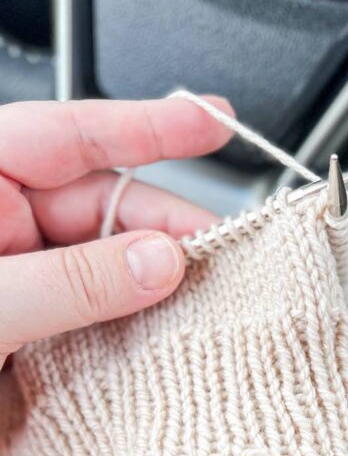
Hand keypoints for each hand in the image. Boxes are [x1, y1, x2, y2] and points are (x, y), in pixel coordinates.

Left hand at [0, 95, 234, 369]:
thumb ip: (72, 280)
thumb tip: (159, 261)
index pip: (70, 135)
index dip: (149, 124)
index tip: (213, 123)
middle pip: (101, 205)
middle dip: (164, 229)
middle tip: (219, 258)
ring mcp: (12, 270)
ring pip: (103, 261)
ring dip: (151, 284)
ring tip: (198, 302)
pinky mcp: (25, 319)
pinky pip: (91, 307)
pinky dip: (127, 321)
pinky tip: (158, 333)